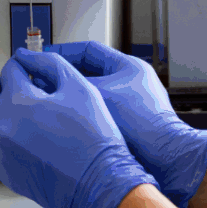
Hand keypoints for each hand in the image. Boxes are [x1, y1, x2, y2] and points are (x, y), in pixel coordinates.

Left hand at [0, 49, 158, 207]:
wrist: (98, 182)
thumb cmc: (94, 137)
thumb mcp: (81, 89)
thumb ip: (52, 65)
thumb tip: (27, 56)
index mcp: (19, 101)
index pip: (9, 69)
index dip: (25, 65)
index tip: (34, 70)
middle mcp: (1, 125)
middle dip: (0, 83)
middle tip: (20, 87)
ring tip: (16, 110)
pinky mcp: (3, 170)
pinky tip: (21, 135)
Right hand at [48, 42, 206, 207]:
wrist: (166, 157)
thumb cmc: (142, 123)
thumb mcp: (99, 95)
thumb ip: (74, 83)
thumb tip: (49, 79)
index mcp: (128, 67)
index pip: (88, 50)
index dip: (62, 53)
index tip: (42, 58)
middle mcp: (132, 83)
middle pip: (90, 73)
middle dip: (64, 78)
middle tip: (40, 82)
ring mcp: (132, 105)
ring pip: (93, 97)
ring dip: (73, 100)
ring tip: (50, 104)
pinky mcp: (130, 126)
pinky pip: (100, 116)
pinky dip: (83, 118)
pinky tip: (68, 126)